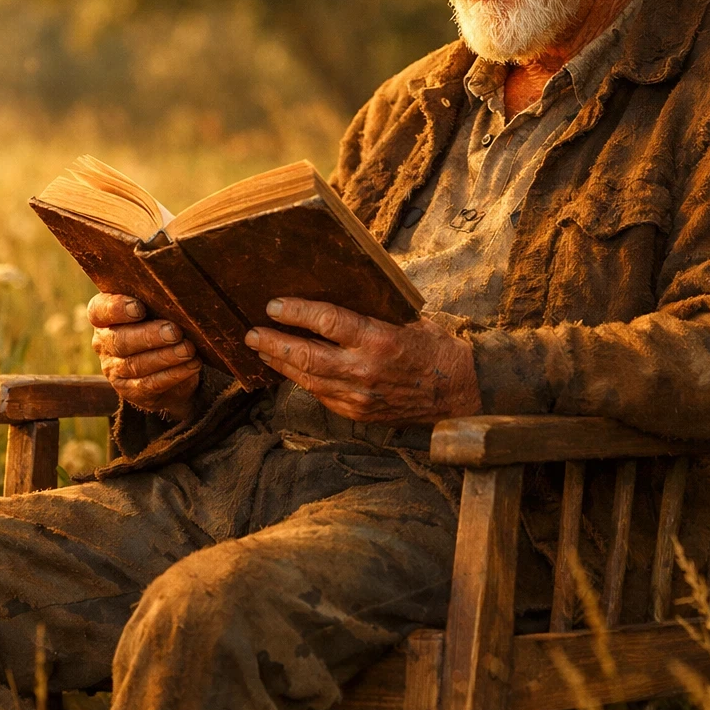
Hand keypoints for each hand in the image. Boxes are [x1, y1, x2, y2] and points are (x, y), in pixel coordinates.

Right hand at [88, 294, 201, 421]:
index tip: (139, 308)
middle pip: (119, 340)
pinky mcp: (130, 390)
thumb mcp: (156, 310)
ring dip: (165, 357)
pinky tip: (191, 364)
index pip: (99, 311)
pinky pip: (150, 384)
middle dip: (149, 336)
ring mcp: (115, 369)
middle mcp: (104, 343)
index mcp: (105, 318)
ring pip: (136, 364)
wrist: (168, 364)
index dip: (116, 309)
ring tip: (188, 350)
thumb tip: (180, 296)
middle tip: (174, 331)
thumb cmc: (161, 324)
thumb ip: (158, 301)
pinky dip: (174, 374)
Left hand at [245, 298, 480, 422]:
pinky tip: (289, 369)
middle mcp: (364, 371)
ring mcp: (358, 397)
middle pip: (305, 356)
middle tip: (251, 332)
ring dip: (280, 363)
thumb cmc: (434, 349)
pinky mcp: (356, 414)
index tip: (274, 305)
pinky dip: (301, 380)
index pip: (326, 322)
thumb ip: (370, 312)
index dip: (295, 312)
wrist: (458, 393)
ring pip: (307, 379)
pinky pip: (320, 395)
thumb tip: (334, 295)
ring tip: (261, 349)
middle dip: (273, 342)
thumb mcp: (406, 319)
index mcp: (379, 340)